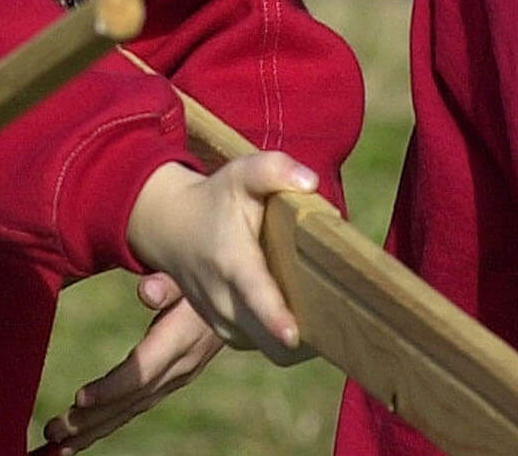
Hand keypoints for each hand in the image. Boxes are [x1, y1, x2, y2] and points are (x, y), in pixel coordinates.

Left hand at [35, 274, 224, 454]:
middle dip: (91, 420)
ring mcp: (175, 379)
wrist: (247, 297)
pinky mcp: (169, 382)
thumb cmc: (211, 274)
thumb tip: (146, 291)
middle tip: (52, 432)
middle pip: (130, 400)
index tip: (79, 399)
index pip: (142, 372)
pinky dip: (106, 422)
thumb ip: (169, 282)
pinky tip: (81, 435)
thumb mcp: (192, 271)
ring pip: (130, 410)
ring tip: (57, 446)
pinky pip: (134, 406)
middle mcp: (179, 367)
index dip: (111, 388)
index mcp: (181, 340)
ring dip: (93, 429)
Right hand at [123, 153, 315, 364]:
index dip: (274, 316)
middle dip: (306, 338)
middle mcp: (224, 300)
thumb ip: (274, 170)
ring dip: (302, 341)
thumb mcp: (240, 174)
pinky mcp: (230, 334)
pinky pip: (267, 348)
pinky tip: (307, 317)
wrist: (171, 228)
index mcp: (232, 262)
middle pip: (270, 337)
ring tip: (331, 318)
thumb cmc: (216, 199)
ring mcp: (224, 323)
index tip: (293, 336)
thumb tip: (310, 181)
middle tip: (346, 324)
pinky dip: (288, 340)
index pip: (254, 293)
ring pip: (272, 348)